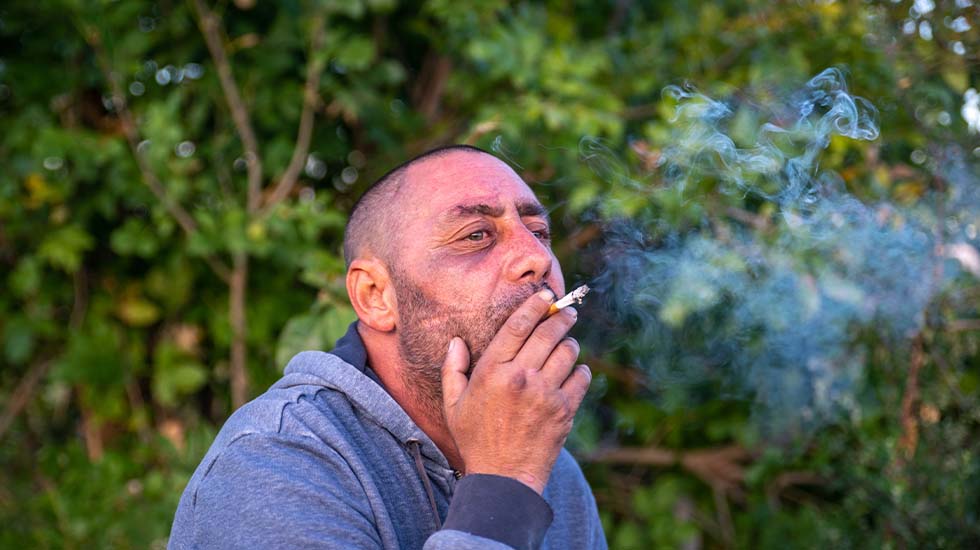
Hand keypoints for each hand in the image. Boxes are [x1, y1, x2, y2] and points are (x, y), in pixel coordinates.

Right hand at [441, 289, 591, 493]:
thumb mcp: (454, 404)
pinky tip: (574, 371)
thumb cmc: (475, 439)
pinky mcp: (564, 410)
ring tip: (567, 344)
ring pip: (568, 352)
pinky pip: (581, 377)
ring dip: (569, 343)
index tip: (546, 295)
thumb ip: (452, 369)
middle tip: (568, 312)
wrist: (503, 478)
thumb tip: (456, 342)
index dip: (535, 305)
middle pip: (548, 333)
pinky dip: (581, 371)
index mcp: (492, 371)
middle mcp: (520, 377)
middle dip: (561, 317)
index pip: (518, 325)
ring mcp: (545, 394)